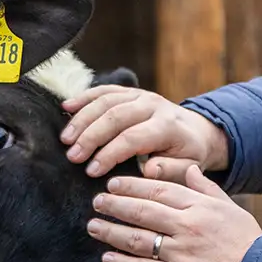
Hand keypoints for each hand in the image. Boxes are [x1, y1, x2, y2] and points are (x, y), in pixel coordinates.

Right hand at [60, 85, 229, 178]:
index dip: (109, 154)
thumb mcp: (188, 168)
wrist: (196, 131)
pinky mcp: (130, 91)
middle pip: (115, 116)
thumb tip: (148, 169)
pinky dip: (84, 97)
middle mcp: (153, 105)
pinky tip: (65, 107)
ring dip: (82, 119)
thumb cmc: (188, 155)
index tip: (91, 171)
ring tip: (65, 139)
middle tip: (72, 156)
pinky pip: (104, 90)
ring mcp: (140, 95)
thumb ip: (171, 171)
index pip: (132, 137)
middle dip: (90, 136)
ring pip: (106, 101)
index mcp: (167, 126)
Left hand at [88, 157, 261, 261]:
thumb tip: (189, 168)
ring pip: (138, 238)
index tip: (113, 184)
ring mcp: (180, 253)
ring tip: (94, 226)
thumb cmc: (246, 242)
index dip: (132, 185)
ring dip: (112, 231)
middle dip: (115, 205)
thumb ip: (206, 187)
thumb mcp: (230, 207)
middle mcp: (187, 226)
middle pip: (142, 211)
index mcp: (199, 206)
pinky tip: (108, 257)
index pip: (158, 189)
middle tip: (97, 202)